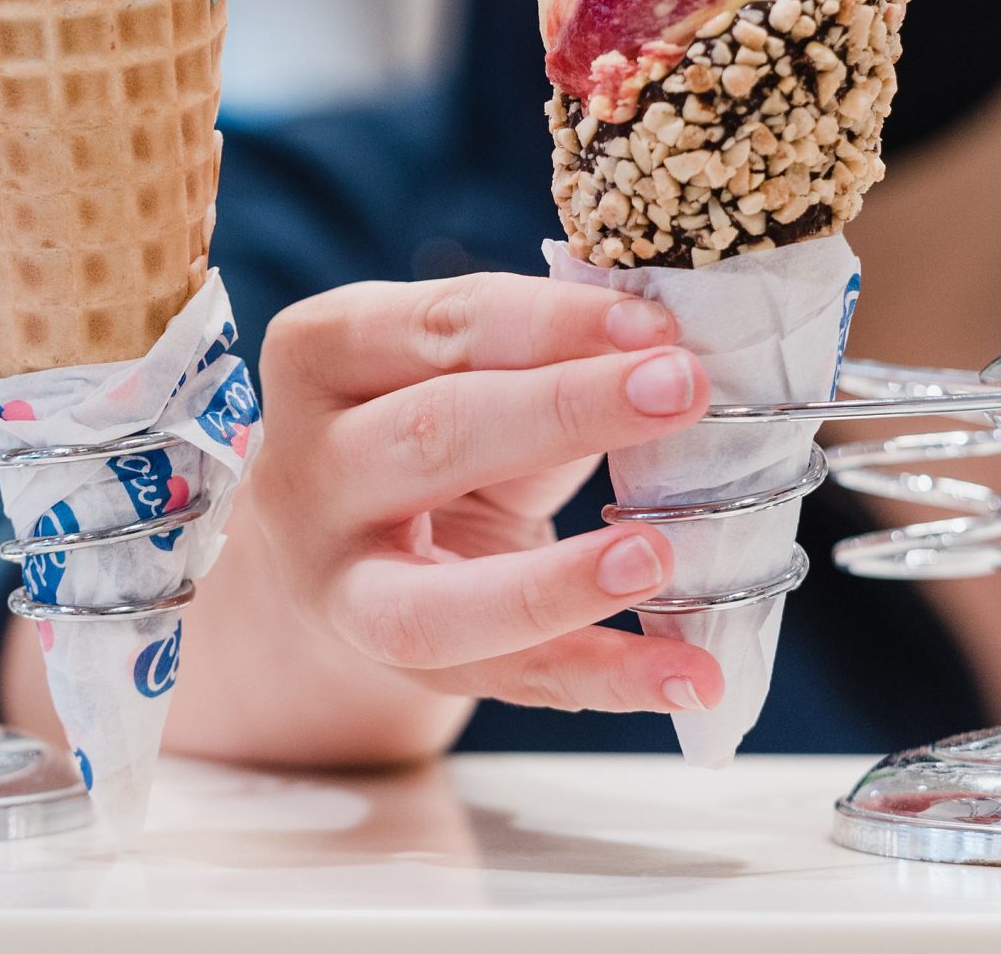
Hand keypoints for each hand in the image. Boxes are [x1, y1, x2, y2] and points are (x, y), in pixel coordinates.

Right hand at [252, 272, 724, 715]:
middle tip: (680, 391)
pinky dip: (607, 678)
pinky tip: (689, 674)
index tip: (655, 323)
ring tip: (659, 558)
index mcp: (323, 353)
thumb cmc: (428, 422)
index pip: (442, 326)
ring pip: (433, 601)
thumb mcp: (458, 367)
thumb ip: (541, 354)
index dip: (551, 321)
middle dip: (564, 411)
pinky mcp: (402, 667)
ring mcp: (341, 584)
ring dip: (557, 584)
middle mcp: (311, 470)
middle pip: (430, 436)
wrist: (337, 543)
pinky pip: (510, 679)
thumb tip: (673, 349)